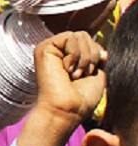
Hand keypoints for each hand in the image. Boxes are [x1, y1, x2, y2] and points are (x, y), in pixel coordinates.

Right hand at [20, 31, 106, 145]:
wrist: (67, 110)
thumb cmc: (81, 99)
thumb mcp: (96, 74)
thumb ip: (97, 57)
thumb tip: (101, 50)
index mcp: (69, 58)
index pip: (90, 41)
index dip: (97, 54)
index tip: (92, 72)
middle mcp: (58, 52)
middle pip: (85, 35)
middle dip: (91, 55)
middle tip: (81, 75)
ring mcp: (50, 50)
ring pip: (80, 35)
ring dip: (84, 57)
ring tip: (74, 74)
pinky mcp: (44, 48)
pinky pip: (70, 37)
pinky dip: (75, 54)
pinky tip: (66, 70)